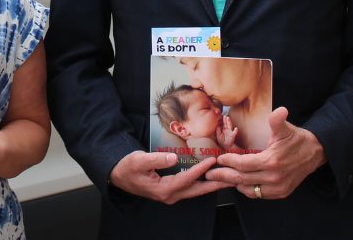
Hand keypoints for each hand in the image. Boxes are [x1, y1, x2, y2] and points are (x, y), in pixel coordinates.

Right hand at [107, 150, 225, 203]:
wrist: (120, 175)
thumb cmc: (128, 167)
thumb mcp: (139, 160)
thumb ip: (156, 160)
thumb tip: (173, 158)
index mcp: (163, 189)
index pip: (187, 178)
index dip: (201, 169)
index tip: (213, 160)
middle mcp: (171, 195)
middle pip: (198, 190)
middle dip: (216, 184)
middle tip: (232, 178)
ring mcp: (172, 194)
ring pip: (197, 190)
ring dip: (212, 184)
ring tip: (228, 177)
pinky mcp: (173, 190)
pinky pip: (192, 187)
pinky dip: (204, 182)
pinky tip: (211, 175)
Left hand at [207, 107, 325, 199]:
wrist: (315, 153)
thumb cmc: (297, 139)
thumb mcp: (286, 129)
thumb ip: (277, 121)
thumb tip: (280, 111)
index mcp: (271, 161)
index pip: (242, 164)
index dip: (229, 161)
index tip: (219, 158)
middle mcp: (273, 177)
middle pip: (241, 178)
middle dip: (223, 176)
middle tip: (210, 173)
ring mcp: (277, 187)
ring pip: (248, 189)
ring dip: (234, 183)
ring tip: (221, 177)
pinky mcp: (281, 193)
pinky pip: (258, 194)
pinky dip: (247, 189)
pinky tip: (240, 183)